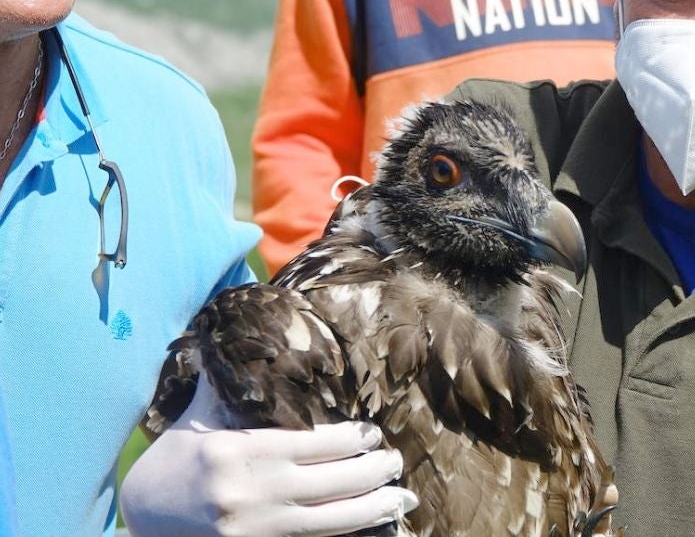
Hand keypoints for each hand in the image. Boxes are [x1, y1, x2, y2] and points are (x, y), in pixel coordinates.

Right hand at [120, 376, 417, 536]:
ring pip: (332, 520)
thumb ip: (227, 381)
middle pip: (334, 483)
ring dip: (374, 509)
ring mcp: (254, 530)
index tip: (374, 433)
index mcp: (239, 450)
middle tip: (396, 462)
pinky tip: (373, 524)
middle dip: (374, 473)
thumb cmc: (174, 460)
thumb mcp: (197, 417)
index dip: (355, 440)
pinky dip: (346, 534)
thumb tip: (242, 330)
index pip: (317, 443)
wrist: (140, 518)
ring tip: (401, 498)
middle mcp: (250, 492)